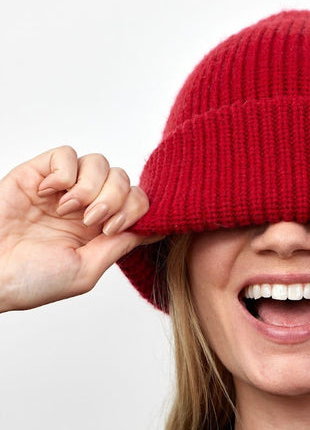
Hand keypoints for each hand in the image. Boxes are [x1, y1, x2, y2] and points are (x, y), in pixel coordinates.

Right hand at [0, 146, 155, 311]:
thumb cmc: (30, 281)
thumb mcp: (85, 271)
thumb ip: (119, 246)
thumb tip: (153, 228)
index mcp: (101, 228)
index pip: (138, 201)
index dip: (135, 209)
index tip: (112, 228)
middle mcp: (87, 205)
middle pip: (124, 179)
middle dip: (114, 199)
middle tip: (91, 220)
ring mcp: (64, 188)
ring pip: (100, 163)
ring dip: (90, 186)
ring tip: (68, 209)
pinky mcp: (40, 173)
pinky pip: (67, 154)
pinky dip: (64, 173)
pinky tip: (49, 193)